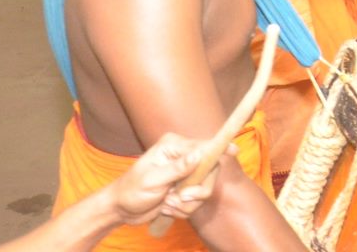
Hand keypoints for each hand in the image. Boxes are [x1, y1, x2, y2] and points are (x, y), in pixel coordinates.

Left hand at [105, 131, 220, 225]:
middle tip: (179, 198)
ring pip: (205, 189)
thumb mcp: (152, 180)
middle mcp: (183, 156)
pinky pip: (197, 201)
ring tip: (167, 205)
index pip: (203, 146)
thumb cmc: (131, 191)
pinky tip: (167, 208)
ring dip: (187, 204)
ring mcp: (185, 173)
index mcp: (173, 146)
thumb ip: (177, 168)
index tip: (234, 150)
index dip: (219, 148)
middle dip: (196, 191)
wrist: (122, 209)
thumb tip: (198, 155)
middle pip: (210, 171)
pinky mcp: (186, 188)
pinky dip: (183, 210)